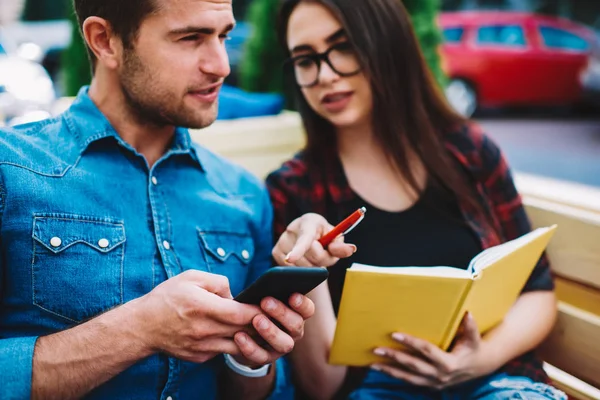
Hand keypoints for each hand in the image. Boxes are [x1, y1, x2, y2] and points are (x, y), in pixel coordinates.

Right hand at [131, 270, 261, 362]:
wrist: (143, 326)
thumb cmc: (168, 297)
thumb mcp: (191, 277)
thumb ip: (218, 282)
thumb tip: (235, 295)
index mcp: (201, 307)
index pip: (239, 313)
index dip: (257, 311)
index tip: (267, 305)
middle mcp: (203, 330)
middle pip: (242, 330)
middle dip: (259, 323)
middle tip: (269, 315)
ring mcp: (201, 346)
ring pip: (236, 345)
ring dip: (248, 336)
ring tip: (255, 325)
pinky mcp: (199, 357)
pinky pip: (223, 351)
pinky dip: (231, 343)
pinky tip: (233, 333)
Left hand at [231, 293, 315, 367]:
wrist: (241, 333)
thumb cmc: (254, 307)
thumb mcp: (258, 297)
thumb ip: (262, 290)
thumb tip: (255, 281)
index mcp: (296, 313)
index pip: (307, 309)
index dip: (302, 303)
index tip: (292, 295)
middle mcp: (294, 331)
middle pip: (296, 324)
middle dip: (282, 313)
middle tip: (265, 301)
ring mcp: (282, 346)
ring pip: (284, 344)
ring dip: (271, 332)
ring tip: (256, 320)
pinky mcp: (266, 358)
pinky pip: (261, 356)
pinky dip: (250, 346)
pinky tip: (239, 335)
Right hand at [272, 213, 355, 266]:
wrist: (310, 233)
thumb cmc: (325, 235)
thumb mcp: (336, 237)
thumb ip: (341, 245)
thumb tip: (351, 250)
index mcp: (309, 222)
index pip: (304, 238)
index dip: (298, 250)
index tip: (290, 259)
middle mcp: (292, 229)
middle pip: (308, 257)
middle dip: (321, 260)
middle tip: (324, 252)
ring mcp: (281, 240)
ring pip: (299, 266)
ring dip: (311, 266)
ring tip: (313, 255)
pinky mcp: (276, 251)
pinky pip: (290, 269)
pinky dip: (300, 268)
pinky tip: (303, 259)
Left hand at [372, 313, 492, 389]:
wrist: (478, 367)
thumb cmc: (473, 349)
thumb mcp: (474, 339)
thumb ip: (471, 327)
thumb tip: (468, 313)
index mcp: (449, 363)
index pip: (426, 351)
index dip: (410, 342)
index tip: (395, 335)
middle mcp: (440, 375)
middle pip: (413, 365)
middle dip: (394, 357)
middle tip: (377, 349)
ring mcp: (434, 383)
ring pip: (408, 377)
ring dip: (390, 370)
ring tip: (373, 363)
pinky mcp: (430, 386)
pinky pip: (410, 381)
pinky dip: (396, 376)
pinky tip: (382, 369)